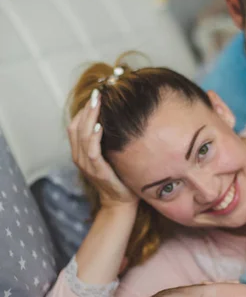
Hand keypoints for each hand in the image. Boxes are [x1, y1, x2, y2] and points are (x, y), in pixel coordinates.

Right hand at [67, 90, 137, 209]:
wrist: (120, 203)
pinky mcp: (97, 171)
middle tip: (97, 93)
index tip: (95, 95)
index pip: (75, 125)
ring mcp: (87, 165)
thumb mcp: (110, 155)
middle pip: (76, 127)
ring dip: (89, 117)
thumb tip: (115, 120)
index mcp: (80, 152)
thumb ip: (107, 141)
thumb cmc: (118, 177)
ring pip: (82, 136)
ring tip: (97, 102)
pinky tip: (99, 126)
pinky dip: (94, 138)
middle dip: (87, 108)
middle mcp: (80, 157)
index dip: (83, 110)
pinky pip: (92, 152)